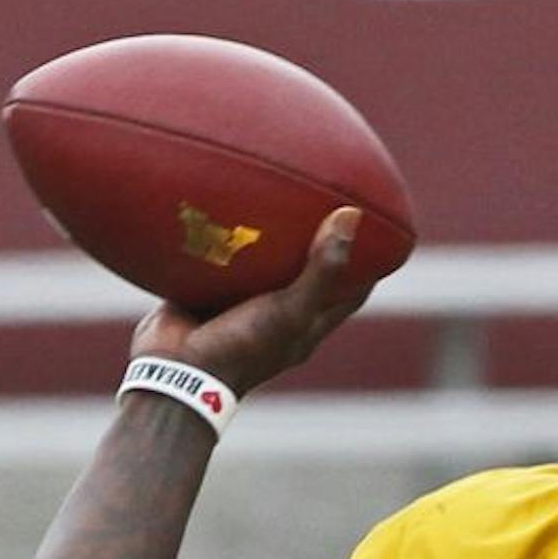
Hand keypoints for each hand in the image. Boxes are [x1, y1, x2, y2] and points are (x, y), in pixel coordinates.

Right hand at [130, 208, 373, 397]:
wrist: (176, 372)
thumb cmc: (241, 348)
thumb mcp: (290, 310)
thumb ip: (322, 270)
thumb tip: (351, 215)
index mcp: (306, 323)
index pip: (350, 290)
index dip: (368, 262)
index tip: (381, 226)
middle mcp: (276, 312)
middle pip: (306, 270)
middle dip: (316, 236)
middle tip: (327, 193)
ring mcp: (240, 302)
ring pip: (261, 261)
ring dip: (268, 231)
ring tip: (278, 185)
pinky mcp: (206, 291)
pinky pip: (219, 257)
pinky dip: (223, 232)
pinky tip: (225, 197)